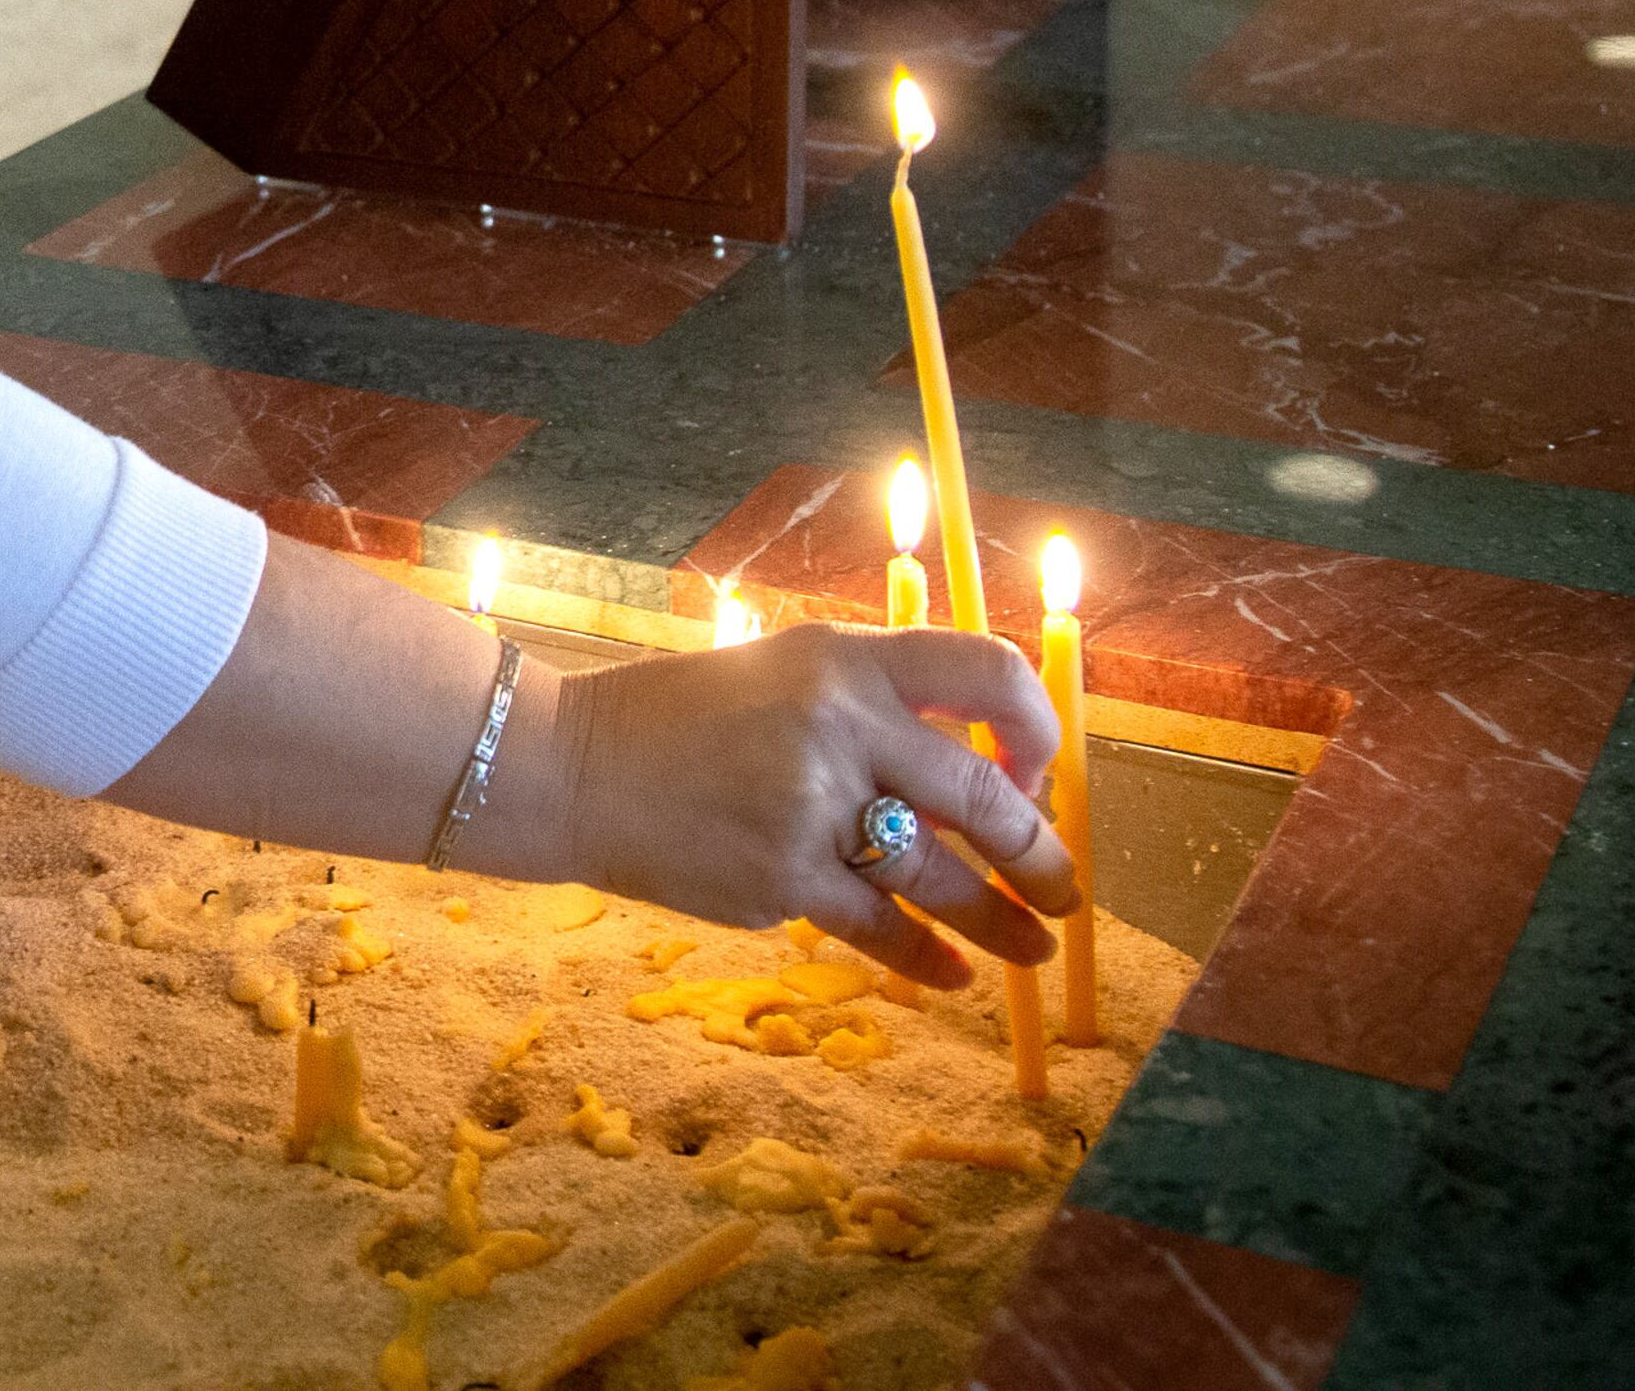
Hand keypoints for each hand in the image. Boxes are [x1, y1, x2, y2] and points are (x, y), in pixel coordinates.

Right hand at [552, 620, 1075, 990]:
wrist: (570, 764)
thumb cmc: (676, 718)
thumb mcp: (779, 671)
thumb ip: (866, 703)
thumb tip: (967, 768)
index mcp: (844, 658)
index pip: (986, 671)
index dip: (1033, 727)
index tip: (1033, 770)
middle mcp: (839, 724)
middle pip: (981, 795)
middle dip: (1039, 851)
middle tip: (1063, 886)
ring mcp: (811, 806)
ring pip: (941, 876)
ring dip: (1002, 919)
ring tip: (1033, 947)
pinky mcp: (780, 878)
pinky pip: (880, 927)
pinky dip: (925, 957)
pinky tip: (952, 976)